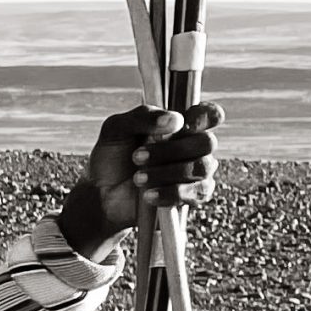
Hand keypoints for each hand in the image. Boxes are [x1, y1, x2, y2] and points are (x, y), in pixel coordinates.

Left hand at [67, 99, 223, 245]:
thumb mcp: (116, 129)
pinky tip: (148, 195)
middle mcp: (194, 146)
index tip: (182, 125)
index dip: (203, 118)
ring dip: (167, 172)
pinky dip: (170, 193)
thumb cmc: (113, 156)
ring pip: (202, 168)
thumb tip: (174, 119)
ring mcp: (196, 171)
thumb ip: (142, 117)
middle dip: (171, 150)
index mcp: (181, 124)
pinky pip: (197, 194)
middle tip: (136, 156)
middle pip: (206, 142)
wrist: (101, 193)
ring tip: (137, 178)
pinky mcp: (192, 196)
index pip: (209, 115)